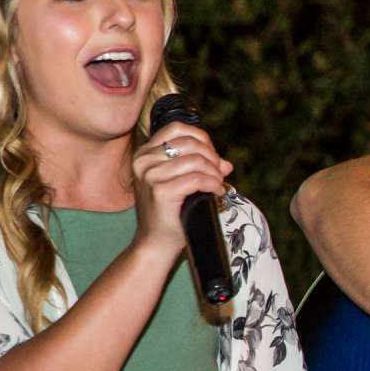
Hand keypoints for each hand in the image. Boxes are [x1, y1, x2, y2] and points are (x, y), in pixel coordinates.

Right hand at [133, 122, 231, 255]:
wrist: (156, 241)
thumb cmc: (169, 211)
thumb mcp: (180, 182)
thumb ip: (199, 166)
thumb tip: (226, 164)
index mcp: (144, 153)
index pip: (178, 128)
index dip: (202, 139)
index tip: (213, 157)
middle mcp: (143, 161)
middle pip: (190, 143)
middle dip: (212, 157)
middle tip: (219, 175)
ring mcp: (150, 176)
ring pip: (196, 161)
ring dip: (214, 173)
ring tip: (217, 185)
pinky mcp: (160, 191)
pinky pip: (197, 179)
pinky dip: (212, 184)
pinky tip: (216, 193)